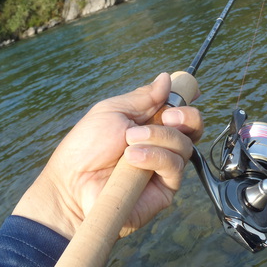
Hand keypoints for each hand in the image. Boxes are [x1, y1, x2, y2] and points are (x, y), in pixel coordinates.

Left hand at [13, 73, 202, 238]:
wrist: (72, 182)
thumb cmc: (86, 146)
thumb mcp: (113, 111)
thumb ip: (143, 97)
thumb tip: (166, 78)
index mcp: (150, 124)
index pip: (180, 112)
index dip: (186, 103)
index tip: (182, 95)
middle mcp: (161, 145)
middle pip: (193, 128)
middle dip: (185, 117)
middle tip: (168, 117)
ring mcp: (164, 168)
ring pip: (184, 146)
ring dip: (158, 138)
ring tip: (129, 143)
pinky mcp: (164, 188)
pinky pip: (174, 167)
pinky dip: (155, 157)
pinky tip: (133, 158)